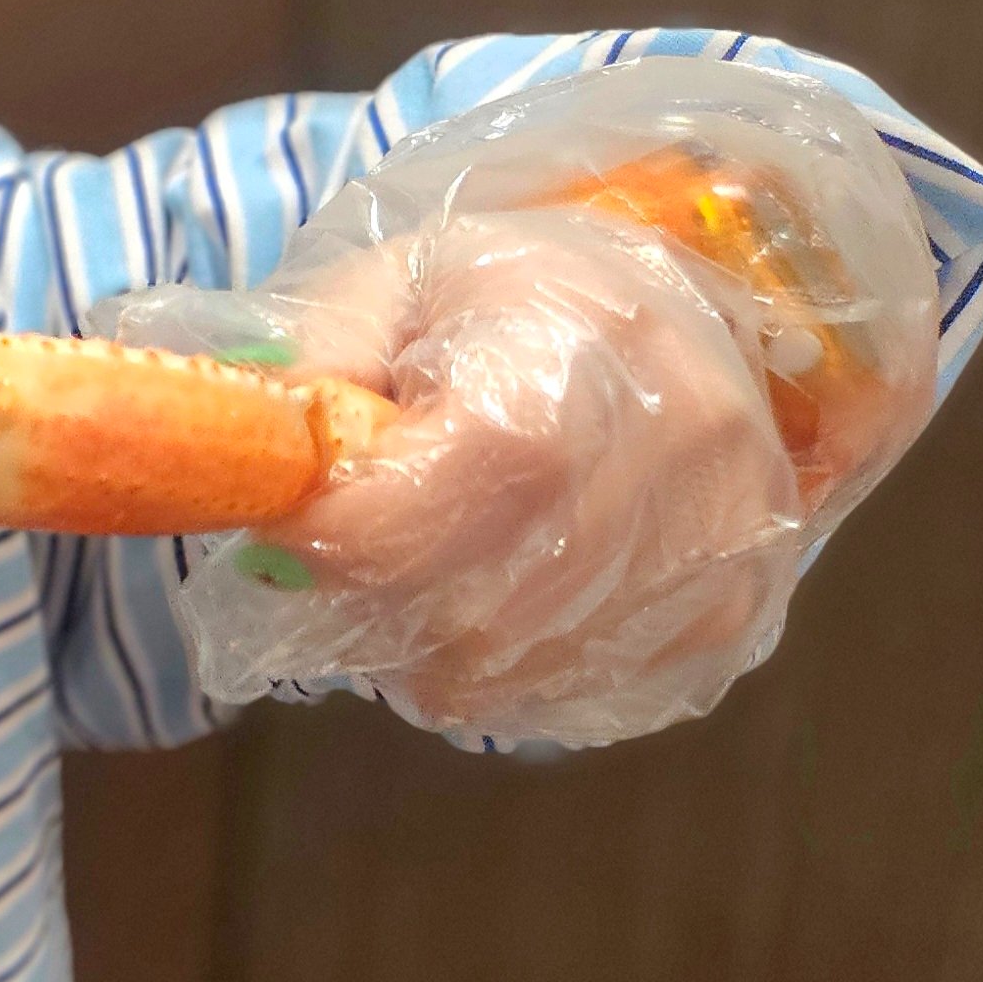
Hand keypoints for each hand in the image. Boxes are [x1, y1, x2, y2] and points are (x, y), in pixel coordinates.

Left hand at [230, 209, 806, 737]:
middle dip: (370, 595)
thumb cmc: (511, 292)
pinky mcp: (726, 620)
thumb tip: (255, 464)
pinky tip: (490, 592)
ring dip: (422, 641)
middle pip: (473, 610)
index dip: (347, 536)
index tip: (287, 528)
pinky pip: (560, 697)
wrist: (678, 304)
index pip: (453, 495)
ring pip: (506, 672)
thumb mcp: (396, 284)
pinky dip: (494, 669)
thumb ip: (317, 366)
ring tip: (420, 560)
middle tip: (340, 550)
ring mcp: (716, 551)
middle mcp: (679, 453)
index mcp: (584, 347)